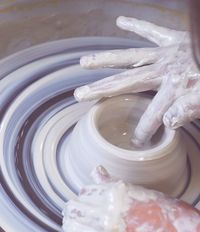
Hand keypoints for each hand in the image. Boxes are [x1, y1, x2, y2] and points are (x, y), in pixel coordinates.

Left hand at [63, 166, 199, 231]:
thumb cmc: (164, 215)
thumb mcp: (138, 192)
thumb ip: (111, 183)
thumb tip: (95, 170)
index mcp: (114, 198)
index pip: (85, 192)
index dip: (85, 192)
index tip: (85, 194)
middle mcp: (106, 219)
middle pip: (74, 209)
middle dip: (73, 207)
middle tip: (74, 206)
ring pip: (72, 229)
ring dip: (70, 223)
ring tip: (72, 221)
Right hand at [74, 17, 199, 145]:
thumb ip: (188, 109)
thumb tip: (168, 122)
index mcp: (174, 87)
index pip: (153, 114)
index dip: (143, 130)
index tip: (135, 141)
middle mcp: (162, 69)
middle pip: (126, 81)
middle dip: (102, 89)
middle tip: (80, 94)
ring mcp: (165, 53)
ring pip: (129, 56)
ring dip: (106, 59)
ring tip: (84, 61)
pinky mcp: (172, 40)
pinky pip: (152, 31)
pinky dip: (137, 25)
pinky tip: (120, 21)